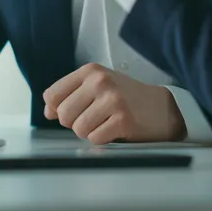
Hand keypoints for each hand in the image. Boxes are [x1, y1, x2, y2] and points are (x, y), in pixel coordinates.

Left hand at [42, 63, 186, 144]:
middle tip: (92, 119)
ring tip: (104, 124)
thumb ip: (71, 95)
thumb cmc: (126, 97)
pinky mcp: (123, 119)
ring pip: (78, 129)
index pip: (52, 95)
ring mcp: (112, 100)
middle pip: (64, 114)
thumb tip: (49, 111)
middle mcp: (100, 82)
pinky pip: (95, 138)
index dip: (56, 110)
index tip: (70, 112)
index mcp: (90, 71)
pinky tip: (114, 130)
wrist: (162, 107)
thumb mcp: (98, 86)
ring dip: (89, 132)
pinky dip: (102, 139)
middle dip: (74, 123)